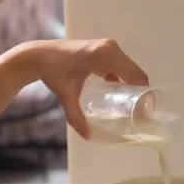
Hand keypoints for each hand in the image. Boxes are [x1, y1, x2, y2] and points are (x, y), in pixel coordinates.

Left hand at [19, 38, 148, 138]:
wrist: (38, 56)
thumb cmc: (53, 73)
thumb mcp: (67, 97)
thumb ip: (77, 117)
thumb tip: (88, 137)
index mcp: (106, 55)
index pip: (135, 75)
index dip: (143, 94)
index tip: (145, 112)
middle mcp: (110, 47)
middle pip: (135, 72)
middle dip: (140, 92)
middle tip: (141, 113)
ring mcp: (107, 47)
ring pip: (128, 69)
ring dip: (132, 86)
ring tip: (133, 107)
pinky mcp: (102, 50)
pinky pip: (119, 66)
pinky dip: (122, 79)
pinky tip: (120, 95)